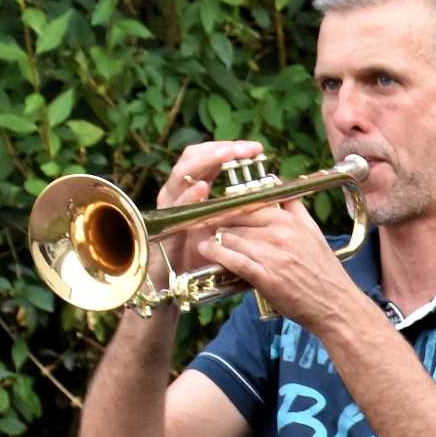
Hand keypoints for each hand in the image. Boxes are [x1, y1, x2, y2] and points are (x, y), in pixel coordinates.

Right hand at [150, 140, 269, 288]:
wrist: (180, 288)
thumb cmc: (206, 257)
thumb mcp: (229, 230)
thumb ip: (244, 209)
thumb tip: (271, 189)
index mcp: (196, 190)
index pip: (209, 158)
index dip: (230, 149)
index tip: (255, 148)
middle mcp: (180, 193)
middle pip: (193, 158)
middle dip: (219, 150)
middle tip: (245, 149)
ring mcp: (170, 208)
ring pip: (181, 175)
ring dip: (204, 163)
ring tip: (225, 155)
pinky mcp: (164, 226)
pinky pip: (175, 206)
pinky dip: (188, 195)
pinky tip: (202, 187)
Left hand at [199, 197, 363, 332]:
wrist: (335, 304)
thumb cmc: (323, 271)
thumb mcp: (312, 231)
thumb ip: (293, 205)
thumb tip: (276, 180)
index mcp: (288, 220)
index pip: (247, 205)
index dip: (229, 209)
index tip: (217, 213)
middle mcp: (279, 233)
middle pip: (235, 220)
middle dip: (220, 225)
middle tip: (206, 229)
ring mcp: (271, 254)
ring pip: (230, 238)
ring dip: (215, 241)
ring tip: (204, 243)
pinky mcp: (265, 275)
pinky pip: (232, 259)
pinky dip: (216, 254)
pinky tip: (207, 252)